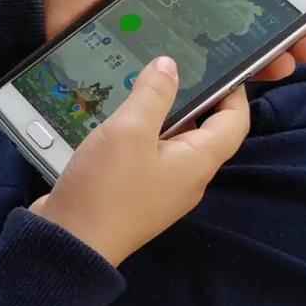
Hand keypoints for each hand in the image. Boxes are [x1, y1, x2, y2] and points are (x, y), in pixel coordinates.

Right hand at [31, 56, 248, 265]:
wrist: (70, 243)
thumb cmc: (106, 187)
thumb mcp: (129, 130)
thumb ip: (153, 93)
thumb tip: (170, 65)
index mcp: (198, 163)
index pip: (234, 121)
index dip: (233, 90)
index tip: (217, 62)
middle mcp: (187, 178)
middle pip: (203, 130)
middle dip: (192, 96)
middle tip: (171, 64)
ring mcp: (161, 189)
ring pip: (172, 142)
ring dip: (160, 114)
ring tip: (140, 83)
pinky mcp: (135, 194)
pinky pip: (147, 156)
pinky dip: (140, 134)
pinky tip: (117, 118)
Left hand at [43, 0, 305, 80]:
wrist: (37, 8)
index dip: (271, 3)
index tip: (302, 12)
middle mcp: (179, 17)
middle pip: (238, 31)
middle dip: (276, 40)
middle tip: (302, 51)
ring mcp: (164, 47)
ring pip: (219, 59)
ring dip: (253, 65)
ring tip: (278, 68)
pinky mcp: (145, 74)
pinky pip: (183, 83)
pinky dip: (210, 88)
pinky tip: (232, 92)